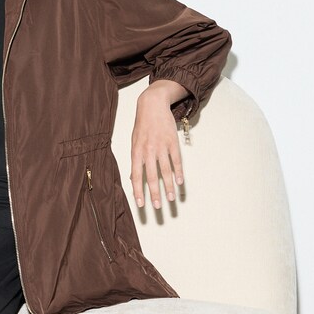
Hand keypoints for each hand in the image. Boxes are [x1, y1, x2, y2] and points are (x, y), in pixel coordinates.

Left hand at [130, 81, 186, 208]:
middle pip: (152, 177)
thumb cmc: (141, 126)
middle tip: (158, 207)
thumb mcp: (133, 142)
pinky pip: (176, 160)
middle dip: (154, 194)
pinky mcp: (172, 142)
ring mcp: (161, 146)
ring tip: (171, 199)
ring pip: (166, 171)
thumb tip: (133, 178)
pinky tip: (180, 182)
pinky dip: (179, 172)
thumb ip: (135, 161)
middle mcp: (148, 151)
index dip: (138, 191)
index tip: (141, 205)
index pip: (136, 176)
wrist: (152, 105)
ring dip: (169, 186)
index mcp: (136, 152)